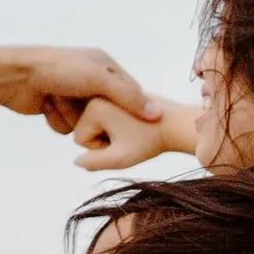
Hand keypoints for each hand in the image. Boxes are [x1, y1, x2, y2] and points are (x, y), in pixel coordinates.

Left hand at [0, 47, 160, 135]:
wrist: (14, 76)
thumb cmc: (57, 70)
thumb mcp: (98, 80)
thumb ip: (127, 96)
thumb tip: (155, 114)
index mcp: (102, 64)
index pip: (129, 91)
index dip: (130, 108)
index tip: (133, 123)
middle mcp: (88, 78)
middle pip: (106, 112)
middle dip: (93, 115)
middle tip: (84, 111)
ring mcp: (71, 94)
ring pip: (86, 123)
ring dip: (70, 118)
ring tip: (56, 101)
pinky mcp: (56, 108)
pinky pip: (67, 127)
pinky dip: (57, 121)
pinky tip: (46, 108)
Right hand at [69, 94, 202, 171]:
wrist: (177, 123)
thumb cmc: (151, 142)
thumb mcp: (120, 158)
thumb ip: (93, 163)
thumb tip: (76, 160)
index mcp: (94, 107)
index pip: (79, 138)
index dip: (99, 148)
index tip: (122, 142)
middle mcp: (97, 94)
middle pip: (84, 128)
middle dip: (102, 137)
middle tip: (128, 136)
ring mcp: (106, 90)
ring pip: (93, 122)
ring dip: (108, 131)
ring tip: (131, 130)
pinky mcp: (115, 91)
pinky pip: (104, 115)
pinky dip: (115, 123)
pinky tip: (133, 124)